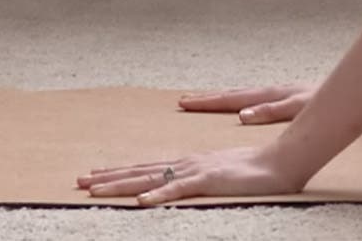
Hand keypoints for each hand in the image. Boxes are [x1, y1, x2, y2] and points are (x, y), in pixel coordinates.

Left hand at [77, 143, 305, 205]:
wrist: (284, 160)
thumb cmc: (258, 171)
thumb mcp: (223, 177)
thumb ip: (202, 181)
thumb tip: (181, 189)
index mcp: (190, 164)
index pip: (147, 169)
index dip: (119, 173)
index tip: (93, 177)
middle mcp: (187, 164)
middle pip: (140, 171)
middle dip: (107, 177)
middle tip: (77, 182)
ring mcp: (197, 171)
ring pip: (150, 179)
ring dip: (120, 185)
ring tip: (93, 190)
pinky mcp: (209, 180)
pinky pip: (179, 189)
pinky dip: (158, 194)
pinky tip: (140, 201)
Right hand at [177, 81, 317, 125]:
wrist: (346, 92)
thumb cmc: (325, 101)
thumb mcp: (298, 108)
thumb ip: (272, 111)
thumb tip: (242, 116)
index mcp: (269, 94)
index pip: (231, 99)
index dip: (208, 102)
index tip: (184, 102)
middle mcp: (269, 92)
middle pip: (232, 95)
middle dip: (207, 98)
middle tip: (183, 101)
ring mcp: (276, 94)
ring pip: (241, 95)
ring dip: (221, 98)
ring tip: (201, 101)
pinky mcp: (284, 98)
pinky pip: (252, 98)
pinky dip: (237, 101)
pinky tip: (237, 106)